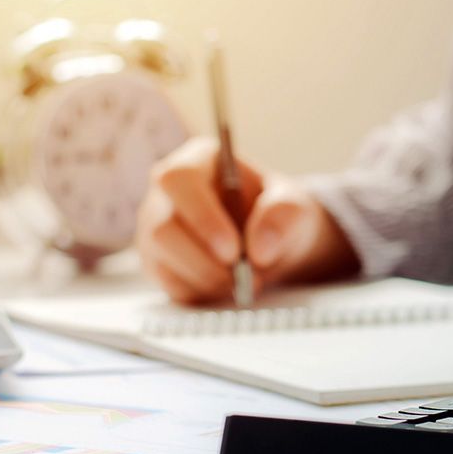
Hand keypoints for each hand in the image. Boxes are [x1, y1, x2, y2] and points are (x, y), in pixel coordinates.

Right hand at [136, 137, 359, 303]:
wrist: (277, 242)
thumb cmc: (280, 213)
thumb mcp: (295, 207)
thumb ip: (283, 216)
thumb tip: (260, 249)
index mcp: (199, 161)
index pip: (178, 179)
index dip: (201, 217)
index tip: (233, 250)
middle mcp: (168, 193)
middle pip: (162, 227)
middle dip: (205, 260)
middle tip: (244, 277)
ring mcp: (158, 229)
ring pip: (162, 260)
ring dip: (207, 279)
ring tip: (245, 283)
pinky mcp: (160, 263)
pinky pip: (170, 284)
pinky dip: (203, 292)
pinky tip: (229, 287)